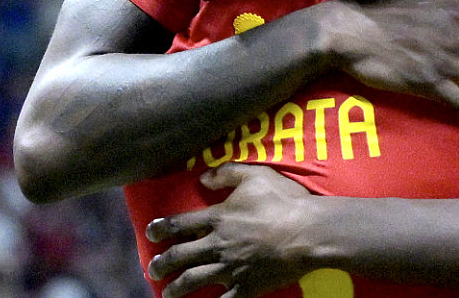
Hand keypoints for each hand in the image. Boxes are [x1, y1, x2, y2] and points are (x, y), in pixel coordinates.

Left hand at [147, 165, 318, 297]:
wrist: (308, 232)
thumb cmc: (283, 201)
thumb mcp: (256, 175)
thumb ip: (227, 173)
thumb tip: (202, 178)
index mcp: (218, 218)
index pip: (179, 224)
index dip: (161, 228)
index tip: (151, 232)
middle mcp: (217, 245)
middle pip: (180, 257)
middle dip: (161, 264)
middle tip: (152, 270)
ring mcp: (230, 268)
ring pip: (193, 281)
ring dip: (176, 288)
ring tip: (167, 293)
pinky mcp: (246, 286)